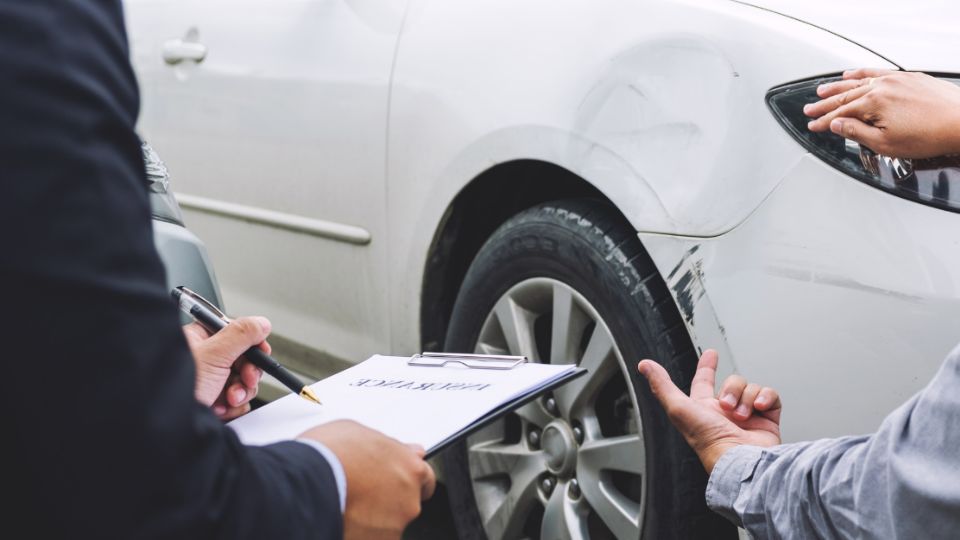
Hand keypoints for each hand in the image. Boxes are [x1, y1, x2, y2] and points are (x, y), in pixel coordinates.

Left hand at [182, 317, 269, 419]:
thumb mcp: (214, 354)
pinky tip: (221, 408)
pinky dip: (234, 406)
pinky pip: (238, 400)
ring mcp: (210, 382)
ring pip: (243, 381)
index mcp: (200, 339)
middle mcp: (206, 359)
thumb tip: (261, 323)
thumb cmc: (175, 389)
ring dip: (241, 391)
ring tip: (228, 398)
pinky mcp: (214, 402)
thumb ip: (241, 334)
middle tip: (246, 379)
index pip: (236, 333)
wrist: (168, 427)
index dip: (252, 343)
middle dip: (247, 373)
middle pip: (244, 359)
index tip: (261, 352)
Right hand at [299, 420, 435, 539]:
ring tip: (346, 506)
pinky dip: (360, 532)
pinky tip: (342, 519)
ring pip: (387, 524)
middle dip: (388, 500)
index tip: (398, 481)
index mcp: (410, 468)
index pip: (426, 478)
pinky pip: (371, 536)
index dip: (408, 479)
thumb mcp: (360, 432)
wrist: (306, 484)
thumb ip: (390, 446)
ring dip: (372, 519)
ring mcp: (394, 526)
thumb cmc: (329, 453)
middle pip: (405, 503)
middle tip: (361, 492)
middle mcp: (409, 499)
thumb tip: (404, 449)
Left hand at [637, 349, 780, 473]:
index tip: (711, 354)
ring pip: (750, 387)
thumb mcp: (678, 408)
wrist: (741, 459)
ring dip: (745, 397)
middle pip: (731, 382)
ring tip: (741, 415)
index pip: (704, 382)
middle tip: (726, 406)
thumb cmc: (708, 440)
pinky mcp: (767, 420)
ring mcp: (748, 416)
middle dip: (730, 388)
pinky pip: (770, 396)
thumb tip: (644, 365)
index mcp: (704, 410)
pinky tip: (759, 408)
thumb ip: (662, 385)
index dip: (706, 367)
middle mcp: (726, 412)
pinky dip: (765, 398)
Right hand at [805, 68, 959, 157]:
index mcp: (873, 104)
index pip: (840, 114)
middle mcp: (882, 87)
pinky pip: (876, 72)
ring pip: (858, 81)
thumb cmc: (929, 135)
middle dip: (824, 104)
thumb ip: (856, 132)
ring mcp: (896, 79)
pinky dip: (861, 73)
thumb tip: (836, 125)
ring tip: (822, 90)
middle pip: (845, 96)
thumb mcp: (885, 143)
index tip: (813, 126)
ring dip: (838, 86)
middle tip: (809, 109)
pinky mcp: (909, 77)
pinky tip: (852, 74)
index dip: (823, 122)